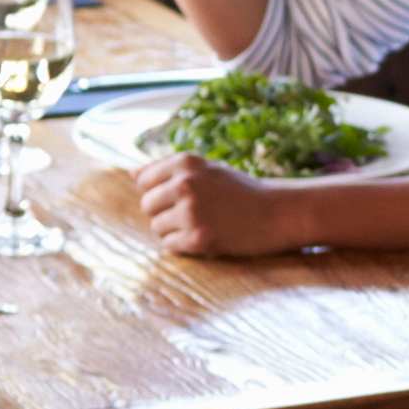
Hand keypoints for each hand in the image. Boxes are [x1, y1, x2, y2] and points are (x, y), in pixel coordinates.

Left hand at [135, 150, 289, 258]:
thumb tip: (130, 172)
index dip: (158, 193)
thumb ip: (170, 170)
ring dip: (175, 231)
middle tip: (195, 215)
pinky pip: (170, 245)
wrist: (278, 213)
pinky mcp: (199, 237)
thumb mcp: (207, 170)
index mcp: (186, 163)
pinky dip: (184, 246)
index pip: (143, 181)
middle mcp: (185, 184)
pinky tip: (206, 238)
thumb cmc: (242, 191)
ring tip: (202, 225)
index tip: (180, 198)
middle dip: (165, 213)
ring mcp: (191, 211)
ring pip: (157, 227)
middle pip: (147, 206)